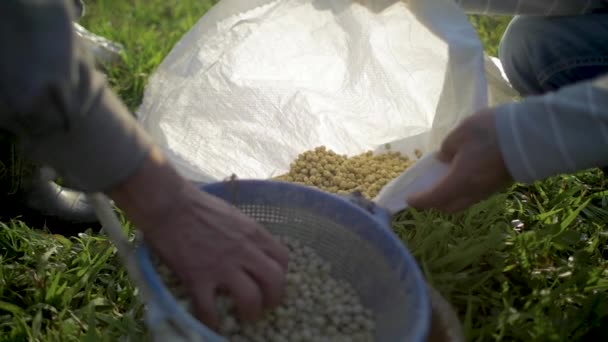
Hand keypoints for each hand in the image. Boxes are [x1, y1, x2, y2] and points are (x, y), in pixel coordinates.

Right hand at [109, 147, 288, 328]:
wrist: (169, 204)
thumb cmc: (198, 205)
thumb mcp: (233, 215)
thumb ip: (246, 235)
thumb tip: (250, 251)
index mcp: (254, 233)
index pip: (283, 259)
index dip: (281, 274)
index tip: (270, 282)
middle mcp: (245, 251)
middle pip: (275, 282)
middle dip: (274, 299)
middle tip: (264, 305)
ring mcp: (223, 266)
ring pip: (251, 299)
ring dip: (250, 312)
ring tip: (243, 316)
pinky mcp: (198, 278)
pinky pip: (210, 309)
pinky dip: (213, 321)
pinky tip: (212, 323)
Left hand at [407, 108, 512, 212]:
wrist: (532, 136)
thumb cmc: (491, 133)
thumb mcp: (461, 133)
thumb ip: (447, 147)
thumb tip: (443, 158)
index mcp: (459, 182)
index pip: (434, 198)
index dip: (419, 201)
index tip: (409, 200)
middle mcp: (473, 192)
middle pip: (449, 206)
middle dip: (434, 203)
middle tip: (425, 193)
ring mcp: (488, 190)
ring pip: (463, 202)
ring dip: (450, 198)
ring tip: (442, 184)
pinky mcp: (500, 185)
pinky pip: (475, 195)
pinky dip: (463, 191)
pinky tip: (462, 178)